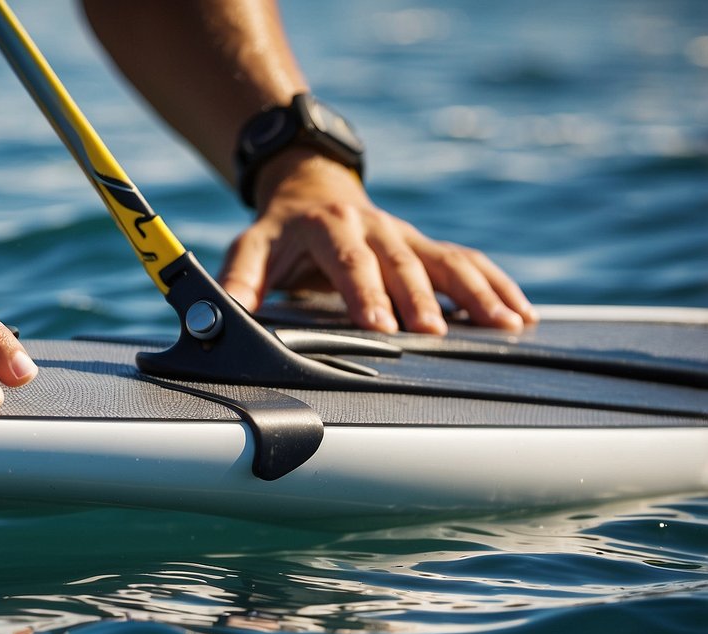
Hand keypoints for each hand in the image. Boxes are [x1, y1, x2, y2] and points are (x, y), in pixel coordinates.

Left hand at [219, 148, 537, 333]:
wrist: (312, 187)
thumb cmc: (281, 230)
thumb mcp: (251, 246)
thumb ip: (239, 279)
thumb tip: (223, 313)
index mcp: (329, 225)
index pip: (349, 260)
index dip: (364, 290)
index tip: (377, 322)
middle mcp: (375, 227)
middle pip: (403, 264)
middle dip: (420, 300)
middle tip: (434, 335)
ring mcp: (407, 236)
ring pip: (448, 261)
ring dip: (477, 293)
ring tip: (504, 326)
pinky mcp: (427, 247)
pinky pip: (468, 263)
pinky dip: (498, 286)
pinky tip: (521, 314)